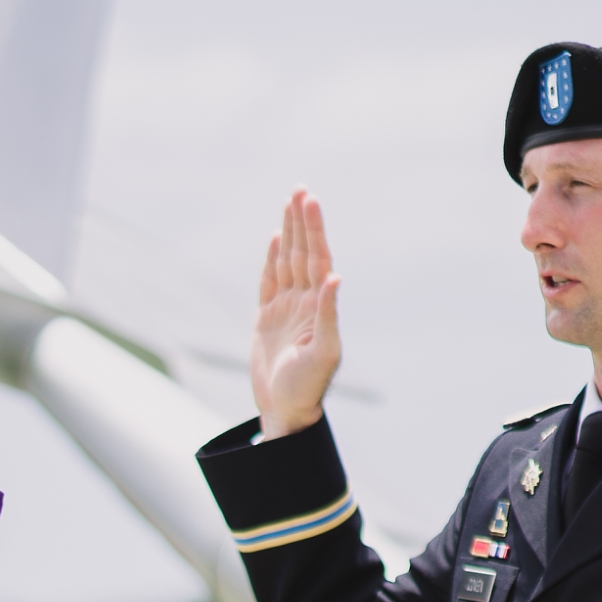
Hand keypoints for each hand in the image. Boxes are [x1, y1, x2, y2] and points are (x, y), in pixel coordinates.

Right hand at [251, 183, 341, 431]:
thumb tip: (334, 277)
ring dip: (290, 232)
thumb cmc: (307, 388)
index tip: (310, 201)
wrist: (284, 411)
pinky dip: (273, 259)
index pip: (318, 258)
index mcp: (319, 306)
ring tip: (291, 201)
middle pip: (303, 253)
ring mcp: (286, 309)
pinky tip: (277, 238)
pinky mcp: (267, 318)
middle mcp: (305, 303)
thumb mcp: (323, 354)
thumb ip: (328, 316)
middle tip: (301, 189)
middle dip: (302, 221)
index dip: (314, 229)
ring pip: (287, 261)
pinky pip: (270, 281)